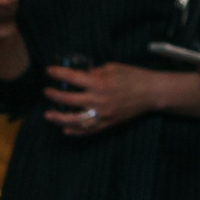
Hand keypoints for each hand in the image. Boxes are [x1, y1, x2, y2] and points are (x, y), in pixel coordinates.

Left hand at [44, 61, 166, 136]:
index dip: (58, 73)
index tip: (49, 71)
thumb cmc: (134, 76)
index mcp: (100, 83)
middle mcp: (98, 100)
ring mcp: (102, 115)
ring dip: (58, 118)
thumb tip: (80, 75)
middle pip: (68, 100)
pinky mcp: (107, 124)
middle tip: (47, 91)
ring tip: (48, 114)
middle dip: (54, 95)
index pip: (72, 78)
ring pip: (73, 120)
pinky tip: (66, 129)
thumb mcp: (114, 68)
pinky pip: (87, 130)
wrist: (152, 93)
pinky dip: (75, 131)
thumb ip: (95, 72)